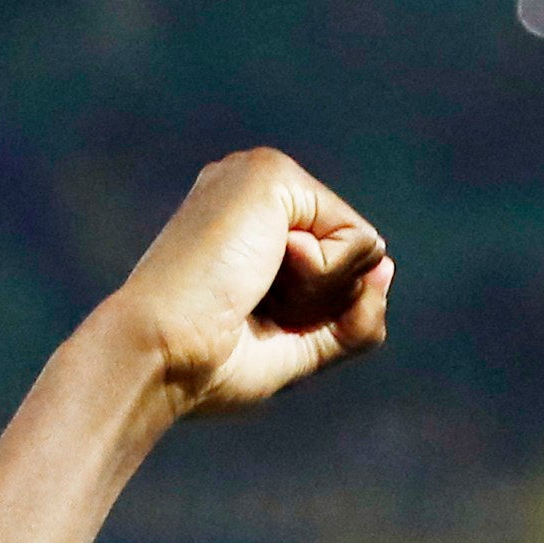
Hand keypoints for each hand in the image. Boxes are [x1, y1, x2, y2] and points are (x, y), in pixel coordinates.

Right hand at [103, 148, 393, 418]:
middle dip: (322, 306)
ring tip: (249, 292)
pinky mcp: (274, 176)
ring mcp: (262, 176)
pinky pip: (359, 243)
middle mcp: (256, 191)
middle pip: (356, 258)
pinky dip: (322, 280)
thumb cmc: (206, 366)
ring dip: (319, 296)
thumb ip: (349, 316)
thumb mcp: (297, 348)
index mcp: (252, 226)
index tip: (248, 324)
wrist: (158, 356)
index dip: (316, 319)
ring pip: (362, 249)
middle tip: (249, 311)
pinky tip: (261, 274)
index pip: (340, 271)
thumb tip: (386, 267)